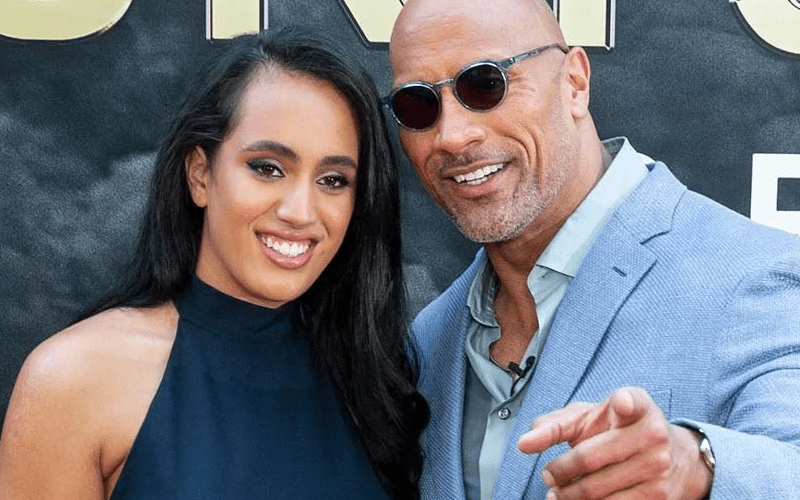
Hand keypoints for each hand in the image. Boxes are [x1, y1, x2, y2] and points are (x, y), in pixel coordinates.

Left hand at [517, 387, 711, 499]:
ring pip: (597, 490)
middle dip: (559, 471)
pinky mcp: (659, 495)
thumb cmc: (616, 430)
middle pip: (589, 457)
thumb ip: (555, 425)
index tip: (620, 403)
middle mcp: (653, 433)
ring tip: (557, 492)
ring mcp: (658, 466)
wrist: (669, 456)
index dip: (625, 402)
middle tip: (547, 476)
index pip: (632, 401)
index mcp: (638, 406)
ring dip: (568, 495)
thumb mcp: (589, 418)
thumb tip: (525, 443)